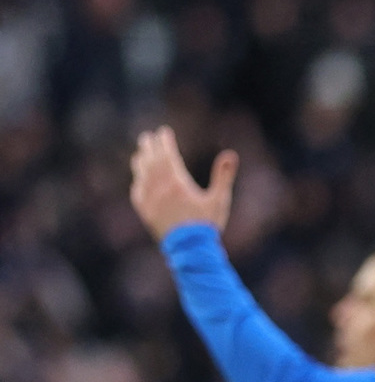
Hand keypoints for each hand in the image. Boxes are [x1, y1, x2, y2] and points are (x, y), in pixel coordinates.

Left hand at [130, 127, 237, 241]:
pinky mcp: (146, 213)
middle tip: (147, 137)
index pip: (168, 156)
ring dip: (140, 162)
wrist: (189, 249)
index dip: (165, 142)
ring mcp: (150, 201)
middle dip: (149, 148)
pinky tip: (139, 181)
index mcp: (177, 183)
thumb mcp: (219, 199)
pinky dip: (138, 182)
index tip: (164, 131)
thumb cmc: (207, 224)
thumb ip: (223, 176)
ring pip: (141, 176)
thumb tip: (230, 154)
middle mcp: (160, 189)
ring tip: (140, 154)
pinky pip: (138, 193)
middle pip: (151, 162)